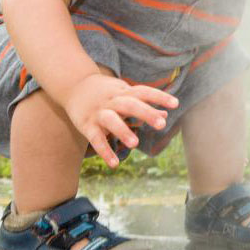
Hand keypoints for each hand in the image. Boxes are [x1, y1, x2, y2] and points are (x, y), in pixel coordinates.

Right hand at [63, 73, 178, 167]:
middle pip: (130, 105)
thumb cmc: (106, 92)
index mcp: (124, 92)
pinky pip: (96, 139)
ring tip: (135, 144)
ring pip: (111, 120)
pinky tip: (114, 164)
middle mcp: (112, 101)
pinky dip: (104, 151)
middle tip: (162, 124)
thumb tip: (166, 114)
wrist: (73, 85)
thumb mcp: (124, 94)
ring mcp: (99, 112)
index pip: (144, 92)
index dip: (159, 96)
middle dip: (146, 113)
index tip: (176, 103)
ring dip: (123, 131)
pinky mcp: (86, 125)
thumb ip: (144, 104)